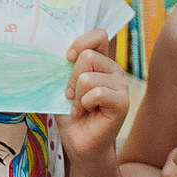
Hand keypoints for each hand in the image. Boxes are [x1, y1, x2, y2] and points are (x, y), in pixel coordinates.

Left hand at [59, 30, 128, 160]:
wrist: (78, 141)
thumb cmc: (70, 112)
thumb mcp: (61, 85)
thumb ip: (63, 67)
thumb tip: (53, 53)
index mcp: (100, 61)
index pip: (98, 35)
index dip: (81, 42)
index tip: (67, 57)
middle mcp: (113, 70)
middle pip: (88, 57)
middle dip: (71, 79)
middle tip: (71, 96)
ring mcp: (121, 85)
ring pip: (88, 77)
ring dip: (76, 96)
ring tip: (79, 107)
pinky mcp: (123, 102)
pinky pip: (97, 93)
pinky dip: (84, 105)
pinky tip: (86, 113)